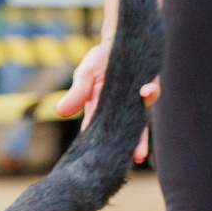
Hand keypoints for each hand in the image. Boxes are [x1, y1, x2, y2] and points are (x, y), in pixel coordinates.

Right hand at [54, 39, 160, 163]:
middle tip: (122, 170)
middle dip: (124, 152)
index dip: (97, 150)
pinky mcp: (149, 87)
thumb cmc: (100, 59)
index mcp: (100, 110)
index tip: (95, 167)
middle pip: (122, 136)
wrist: (122, 40)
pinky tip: (144, 92)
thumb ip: (77, 93)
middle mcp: (120, 111)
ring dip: (140, 139)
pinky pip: (151, 93)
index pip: (97, 134)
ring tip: (138, 154)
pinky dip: (149, 94)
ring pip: (140, 124)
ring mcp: (136, 102)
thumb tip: (60, 111)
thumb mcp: (84, 75)